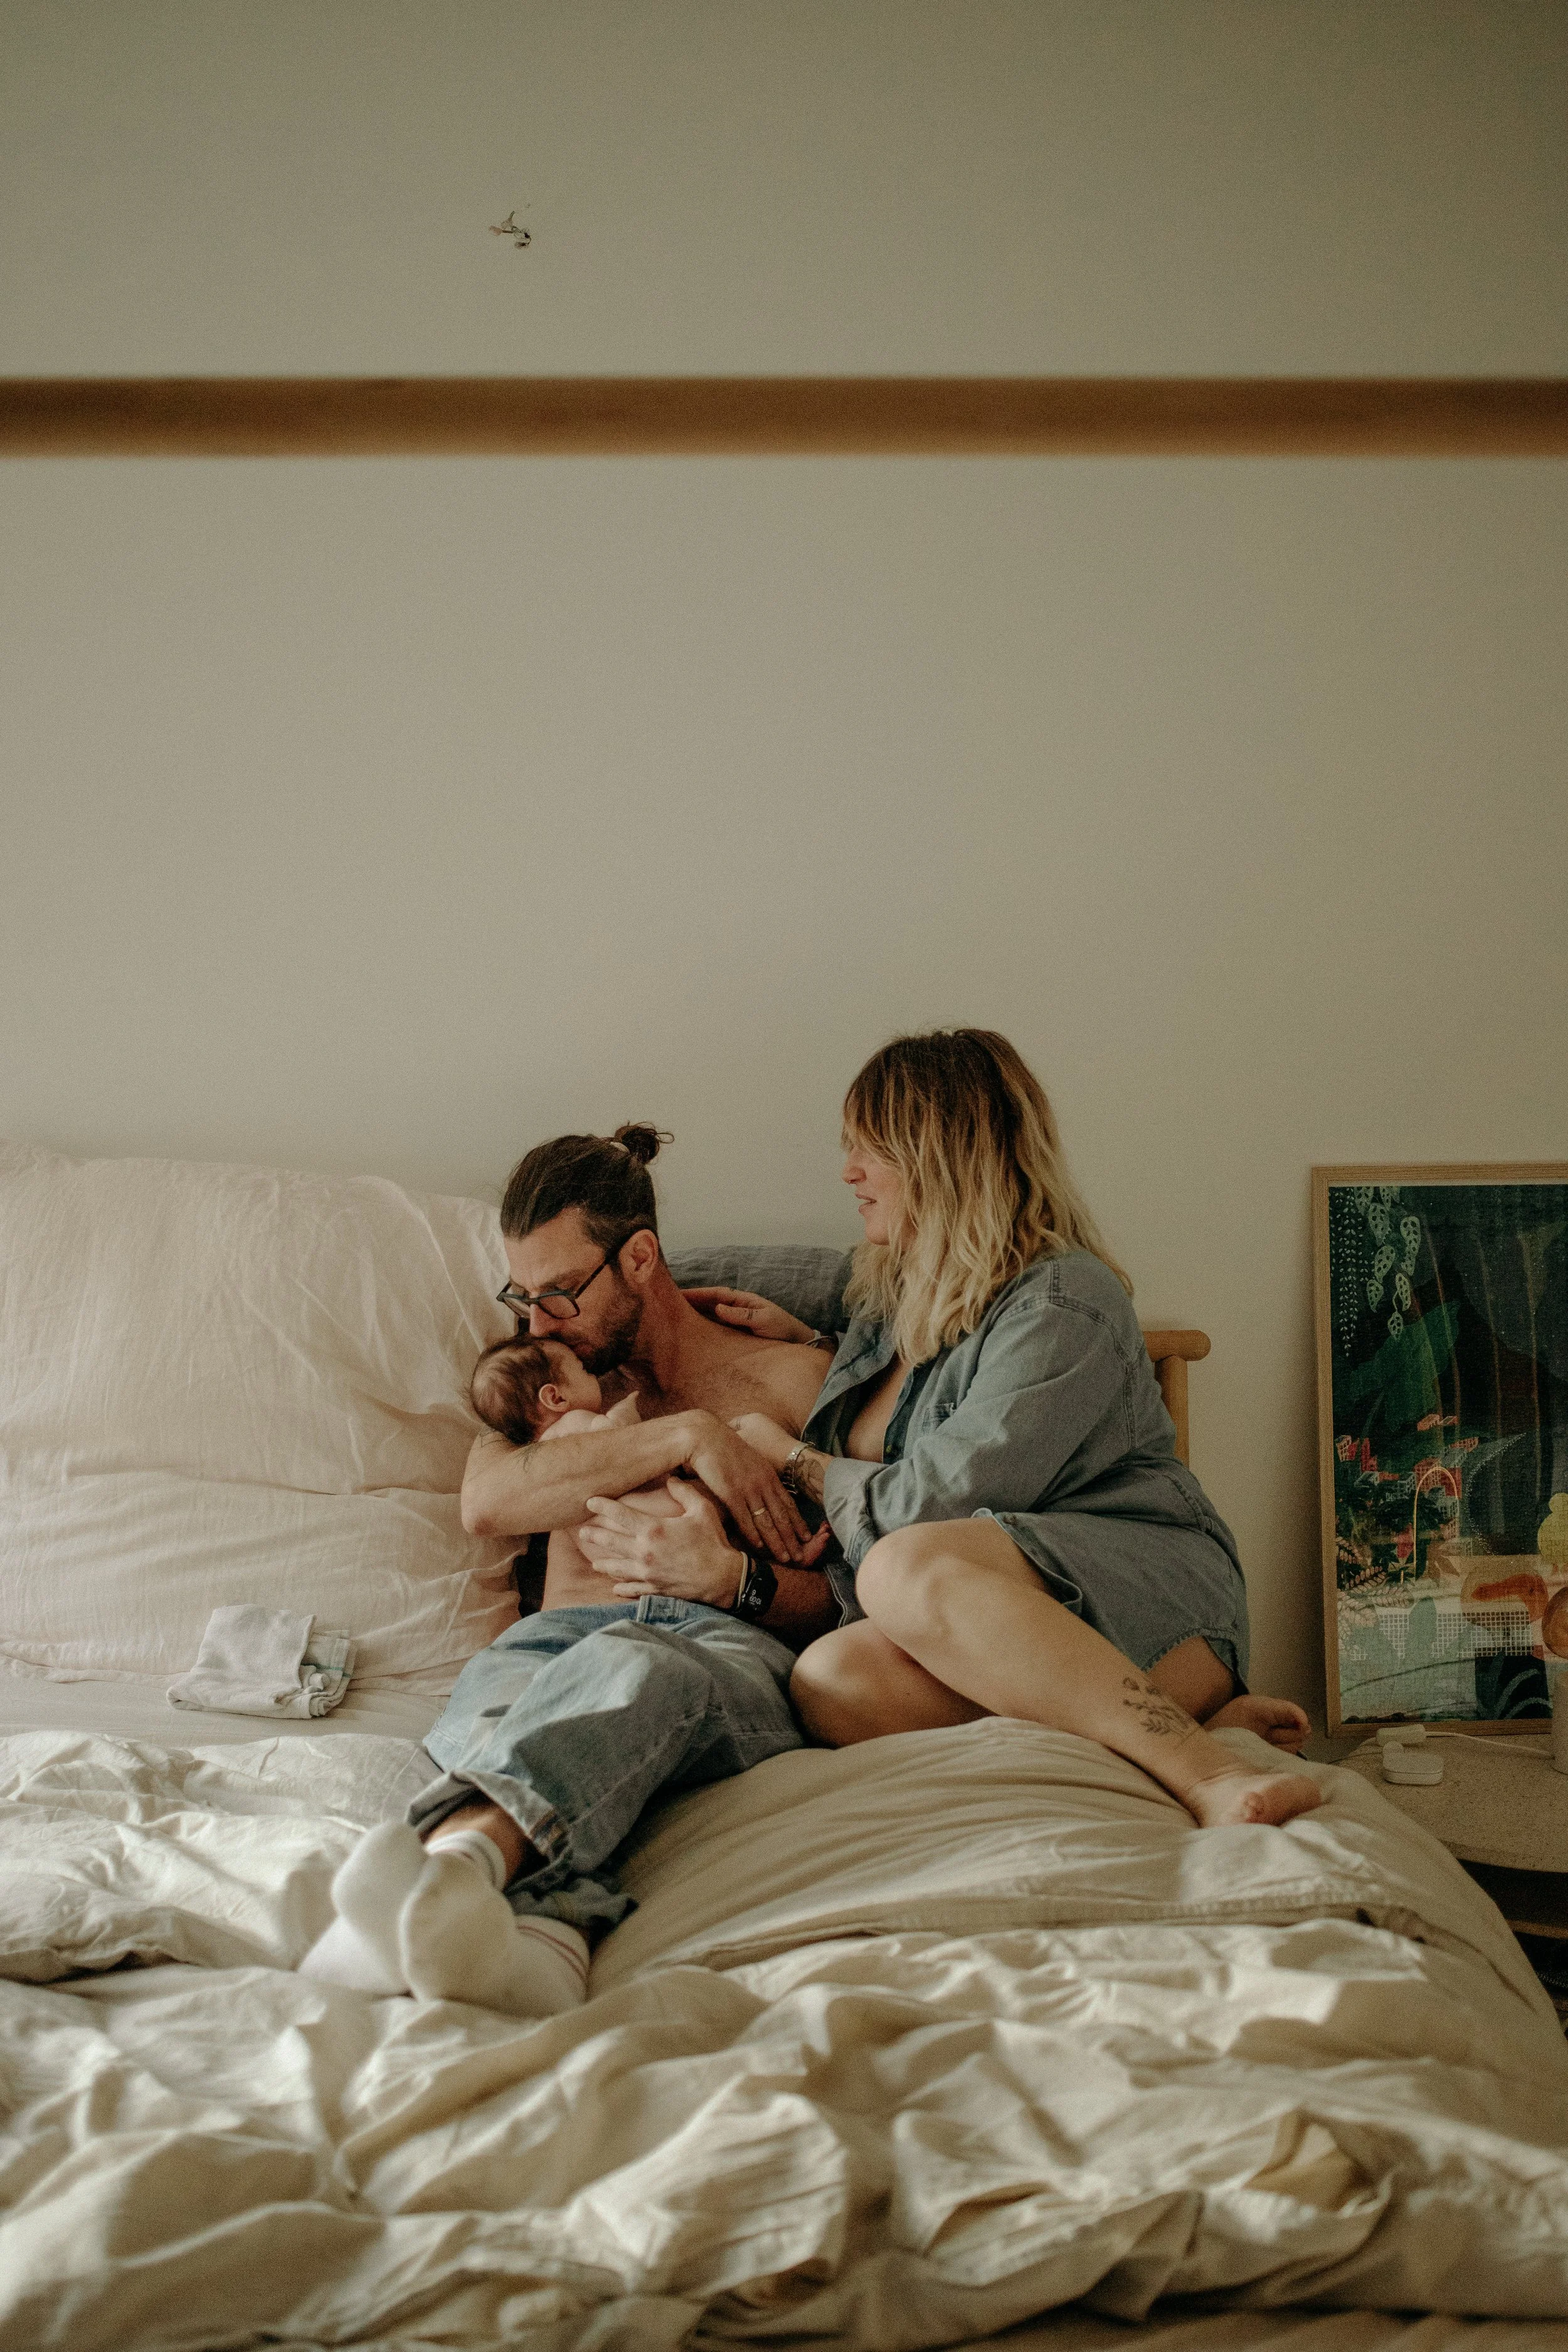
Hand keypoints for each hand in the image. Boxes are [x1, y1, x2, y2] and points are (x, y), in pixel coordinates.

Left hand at [578, 1483, 744, 1603]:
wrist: (723, 1578)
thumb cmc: (714, 1542)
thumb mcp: (703, 1511)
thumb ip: (685, 1492)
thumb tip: (672, 1478)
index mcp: (654, 1529)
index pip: (621, 1515)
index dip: (603, 1507)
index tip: (589, 1502)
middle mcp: (645, 1552)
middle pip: (611, 1542)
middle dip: (594, 1536)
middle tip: (582, 1533)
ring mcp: (647, 1573)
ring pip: (616, 1569)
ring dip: (603, 1564)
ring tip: (594, 1562)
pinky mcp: (654, 1589)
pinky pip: (631, 1589)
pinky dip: (621, 1588)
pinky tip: (614, 1587)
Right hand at [678, 1413, 809, 1560]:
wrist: (706, 1436)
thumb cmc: (724, 1446)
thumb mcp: (748, 1459)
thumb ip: (755, 1474)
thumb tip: (759, 1488)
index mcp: (768, 1474)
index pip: (787, 1502)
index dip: (797, 1521)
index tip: (806, 1535)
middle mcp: (762, 1482)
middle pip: (782, 1515)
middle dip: (792, 1537)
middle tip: (800, 1555)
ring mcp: (748, 1488)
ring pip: (767, 1521)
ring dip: (777, 1542)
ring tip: (785, 1557)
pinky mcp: (731, 1492)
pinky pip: (745, 1518)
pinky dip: (753, 1534)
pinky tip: (759, 1546)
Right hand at [682, 1286, 815, 1344]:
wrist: (796, 1342)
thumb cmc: (783, 1328)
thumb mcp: (764, 1320)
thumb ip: (743, 1315)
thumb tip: (718, 1308)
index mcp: (742, 1300)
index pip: (715, 1294)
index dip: (696, 1293)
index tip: (678, 1293)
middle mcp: (735, 1308)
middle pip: (707, 1303)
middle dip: (688, 1302)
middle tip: (665, 1304)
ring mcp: (733, 1320)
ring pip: (708, 1315)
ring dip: (692, 1315)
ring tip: (671, 1318)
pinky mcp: (733, 1334)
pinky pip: (714, 1328)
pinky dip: (701, 1328)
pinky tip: (688, 1332)